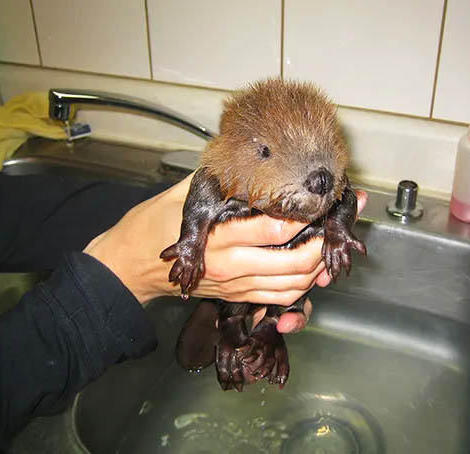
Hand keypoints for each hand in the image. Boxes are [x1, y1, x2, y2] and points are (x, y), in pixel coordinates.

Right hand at [84, 172, 366, 332]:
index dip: (307, 215)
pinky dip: (302, 288)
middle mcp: (231, 266)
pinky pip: (277, 298)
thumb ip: (217, 182)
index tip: (326, 200)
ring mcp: (235, 285)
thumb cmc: (150, 227)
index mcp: (219, 236)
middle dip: (323, 245)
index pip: (274, 227)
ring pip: (291, 285)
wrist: (129, 268)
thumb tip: (249, 163)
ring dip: (318, 269)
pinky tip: (313, 272)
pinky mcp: (236, 296)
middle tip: (339, 224)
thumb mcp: (180, 195)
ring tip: (332, 247)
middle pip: (293, 262)